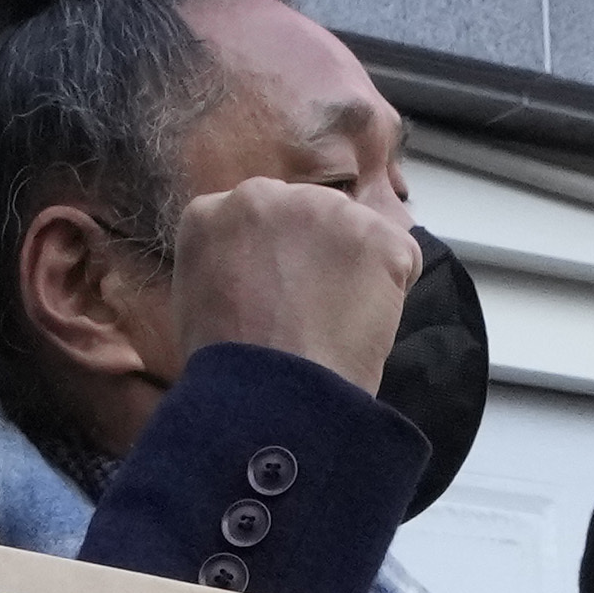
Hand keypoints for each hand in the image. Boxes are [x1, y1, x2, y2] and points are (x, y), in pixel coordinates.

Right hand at [166, 170, 415, 391]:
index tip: (273, 294)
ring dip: (354, 271)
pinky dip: (393, 292)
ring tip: (334, 324)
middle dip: (315, 254)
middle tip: (308, 311)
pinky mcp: (375, 235)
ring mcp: (323, 210)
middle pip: (308, 215)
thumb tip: (251, 268)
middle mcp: (263, 195)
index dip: (272, 259)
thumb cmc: (223, 368)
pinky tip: (361, 327)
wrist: (267, 397)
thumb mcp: (193, 302)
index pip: (257, 219)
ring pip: (354, 234)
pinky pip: (400, 258)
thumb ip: (222, 264)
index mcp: (211, 211)